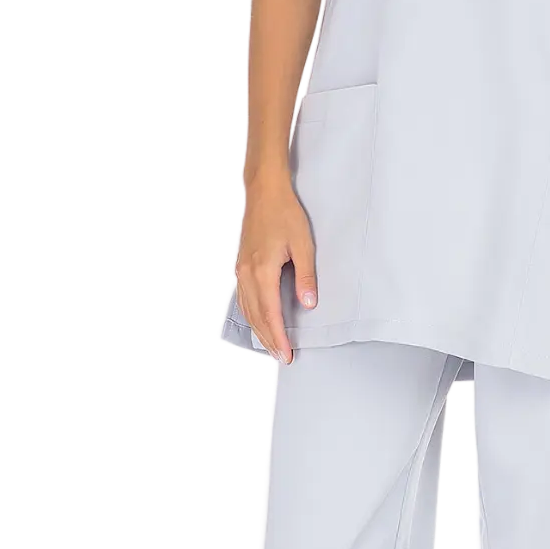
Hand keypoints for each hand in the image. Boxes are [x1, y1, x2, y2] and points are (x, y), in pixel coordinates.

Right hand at [235, 172, 317, 362]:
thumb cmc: (284, 212)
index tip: (287, 354)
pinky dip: (251, 314)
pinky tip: (257, 321)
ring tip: (270, 346)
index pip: (271, 314)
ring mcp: (241, 270)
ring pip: (247, 309)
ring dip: (258, 330)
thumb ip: (305, 277)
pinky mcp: (241, 265)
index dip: (279, 337)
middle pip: (256, 317)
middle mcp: (247, 274)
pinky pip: (243, 298)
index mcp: (262, 271)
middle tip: (281, 358)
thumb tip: (309, 304)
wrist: (264, 190)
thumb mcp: (303, 245)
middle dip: (268, 340)